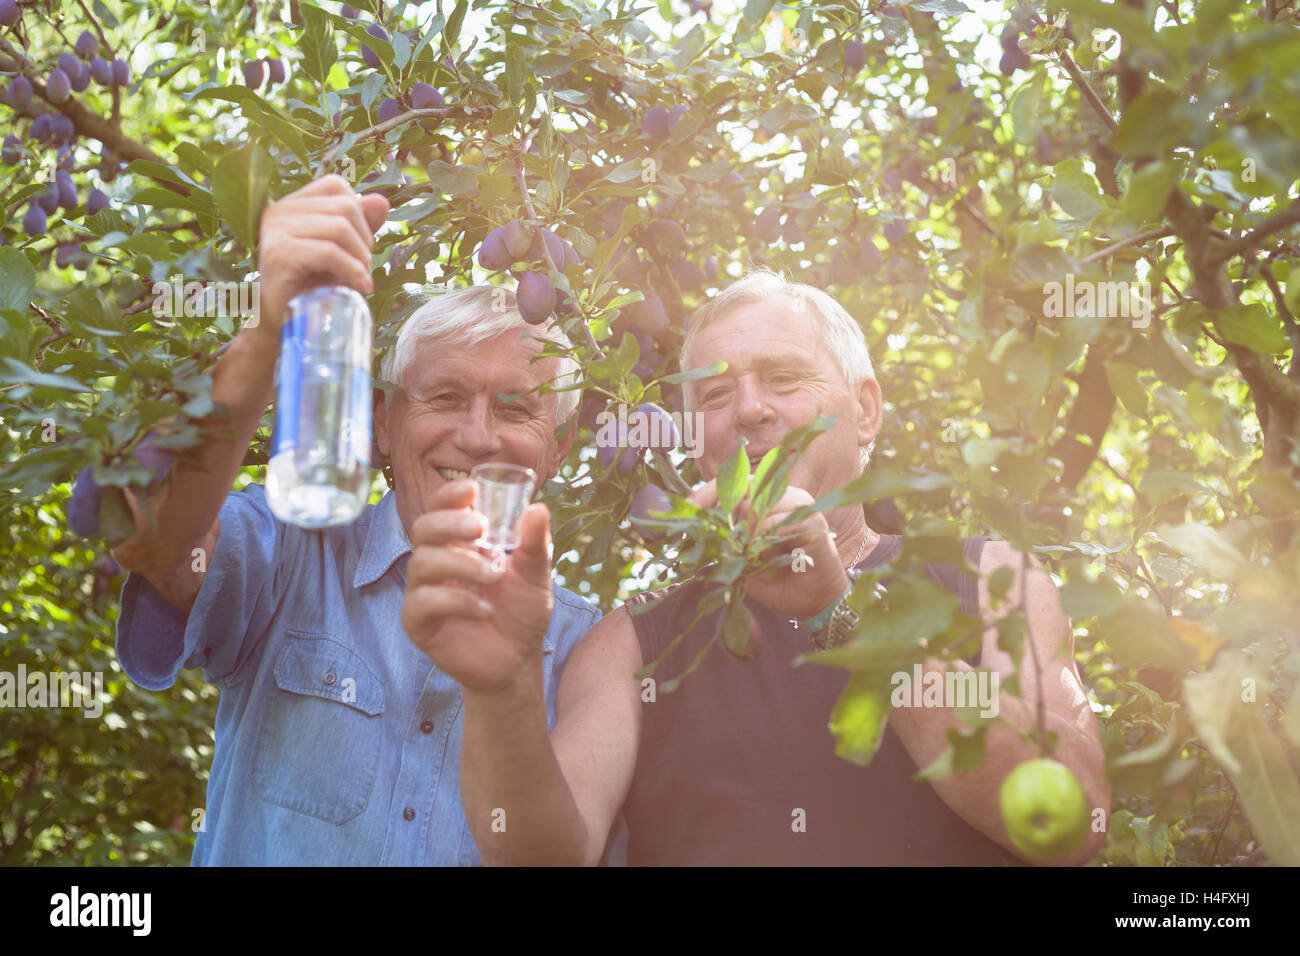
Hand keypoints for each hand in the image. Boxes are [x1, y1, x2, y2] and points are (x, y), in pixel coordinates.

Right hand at [254, 174, 389, 340]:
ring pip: (340, 227)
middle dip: (364, 241)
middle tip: (361, 270)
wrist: (282, 328)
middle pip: (344, 206)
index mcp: (291, 206)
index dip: (359, 215)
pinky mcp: (278, 254)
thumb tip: (381, 201)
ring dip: (360, 258)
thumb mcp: (343, 254)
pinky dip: (352, 270)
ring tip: (358, 281)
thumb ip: (360, 226)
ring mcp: (275, 230)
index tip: (358, 248)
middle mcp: (278, 211)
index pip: (336, 185)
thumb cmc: (313, 291)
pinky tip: (358, 287)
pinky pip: (329, 252)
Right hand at [402, 480, 554, 692]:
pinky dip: (454, 601)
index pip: (442, 508)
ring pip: (421, 563)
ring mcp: (425, 591)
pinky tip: (484, 609)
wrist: (518, 659)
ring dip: (460, 564)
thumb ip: (535, 544)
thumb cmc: (521, 611)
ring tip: (495, 575)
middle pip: (423, 528)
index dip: (450, 495)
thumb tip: (538, 508)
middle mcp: (437, 562)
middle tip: (480, 528)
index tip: (472, 488)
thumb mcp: (535, 575)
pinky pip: (422, 602)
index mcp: (460, 543)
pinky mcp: (419, 623)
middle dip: (449, 523)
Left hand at [689, 480, 848, 620]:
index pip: (734, 484)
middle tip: (732, 548)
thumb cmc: (778, 579)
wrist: (812, 603)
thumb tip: (695, 531)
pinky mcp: (813, 521)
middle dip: (728, 522)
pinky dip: (768, 544)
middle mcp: (784, 496)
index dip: (708, 493)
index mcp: (768, 501)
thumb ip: (725, 543)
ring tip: (760, 557)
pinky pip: (776, 525)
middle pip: (742, 492)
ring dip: (749, 536)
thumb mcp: (742, 561)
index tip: (689, 507)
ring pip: (756, 507)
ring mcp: (801, 505)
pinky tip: (776, 557)